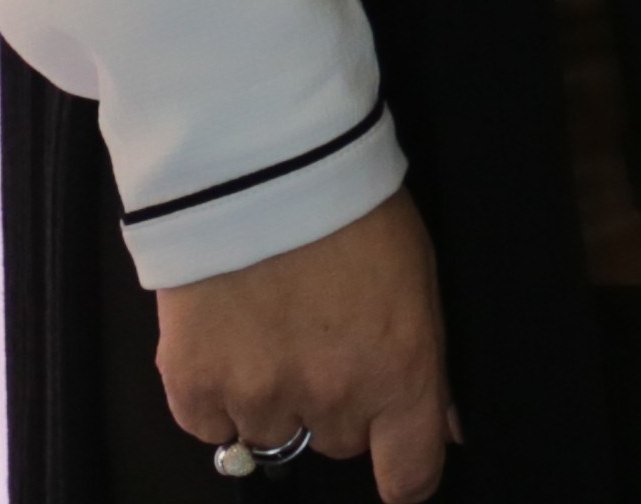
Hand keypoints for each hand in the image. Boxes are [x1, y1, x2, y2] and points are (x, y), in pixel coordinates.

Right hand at [152, 189, 451, 497]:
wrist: (259, 168)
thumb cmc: (351, 210)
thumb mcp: (418, 279)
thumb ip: (428, 364)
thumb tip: (446, 429)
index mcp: (398, 373)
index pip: (408, 473)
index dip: (407, 478)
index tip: (400, 468)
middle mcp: (330, 398)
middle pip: (336, 445)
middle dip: (335, 406)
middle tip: (324, 341)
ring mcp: (258, 398)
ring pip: (272, 437)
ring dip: (275, 400)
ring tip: (274, 330)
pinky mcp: (194, 388)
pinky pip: (211, 426)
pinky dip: (220, 396)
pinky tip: (232, 338)